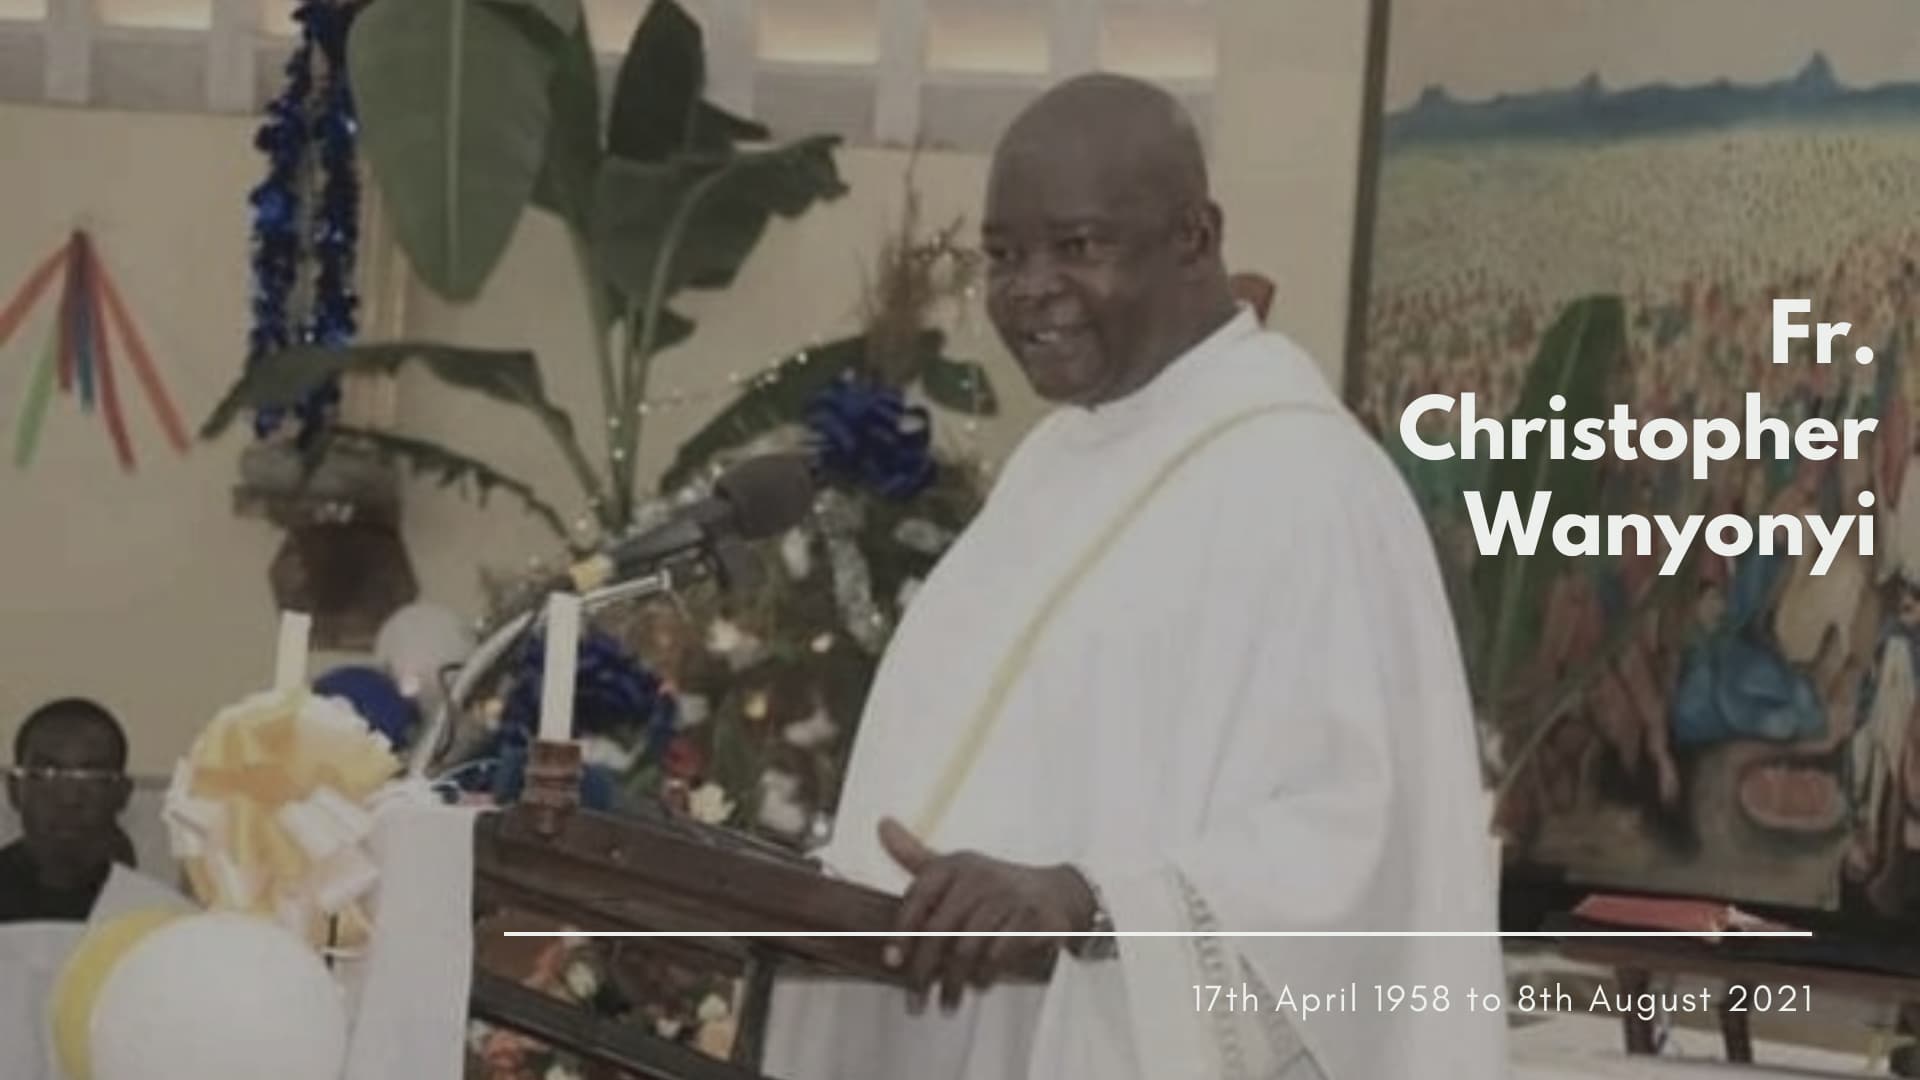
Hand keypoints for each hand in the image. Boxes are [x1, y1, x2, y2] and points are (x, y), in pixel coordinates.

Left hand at [878, 817, 1096, 1011]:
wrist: (1057, 893)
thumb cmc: (993, 886)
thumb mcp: (954, 867)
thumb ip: (914, 855)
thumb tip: (882, 824)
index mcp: (954, 865)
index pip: (919, 897)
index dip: (901, 932)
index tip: (891, 963)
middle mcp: (978, 877)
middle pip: (939, 930)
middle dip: (923, 972)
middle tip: (915, 1003)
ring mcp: (1007, 897)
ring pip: (967, 947)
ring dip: (954, 982)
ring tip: (947, 1004)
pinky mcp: (1032, 918)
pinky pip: (999, 953)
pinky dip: (985, 974)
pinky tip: (979, 986)